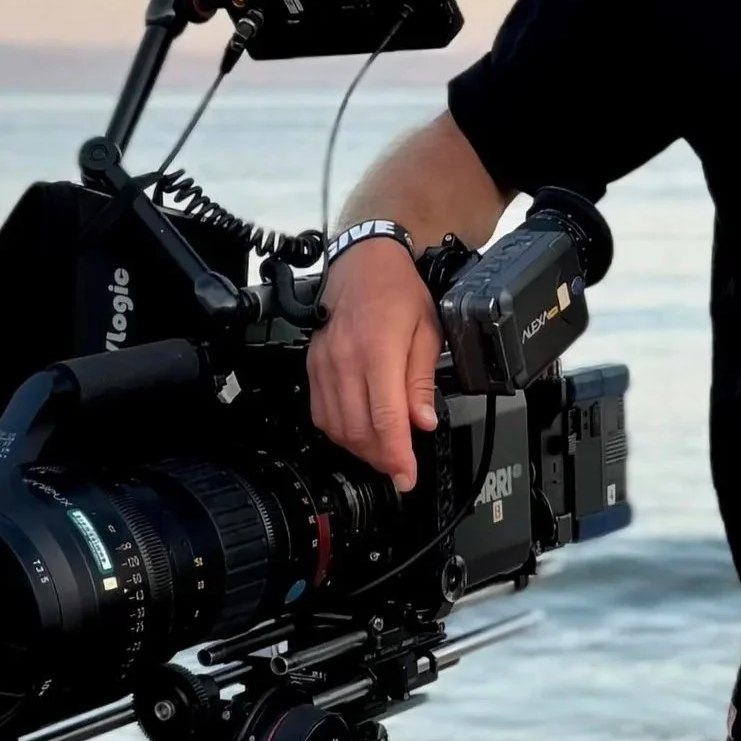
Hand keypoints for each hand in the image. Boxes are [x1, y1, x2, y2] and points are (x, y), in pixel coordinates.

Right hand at [306, 239, 439, 486]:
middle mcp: (345, 360)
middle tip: (401, 467)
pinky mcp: (313, 367)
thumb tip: (423, 421)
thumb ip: (421, 380)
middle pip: (359, 430)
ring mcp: (324, 365)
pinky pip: (320, 413)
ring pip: (337, 427)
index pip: (385, 419)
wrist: (364, 263)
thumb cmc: (398, 292)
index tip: (406, 478)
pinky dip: (340, 431)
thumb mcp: (427, 331)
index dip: (396, 456)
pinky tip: (359, 432)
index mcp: (378, 351)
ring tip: (384, 451)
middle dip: (382, 458)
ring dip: (361, 449)